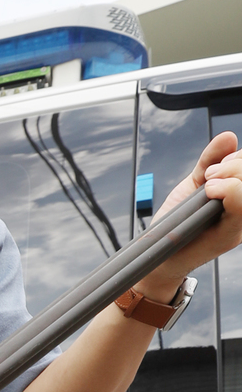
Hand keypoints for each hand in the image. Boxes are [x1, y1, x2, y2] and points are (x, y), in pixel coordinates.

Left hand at [136, 132, 241, 298]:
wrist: (158, 255)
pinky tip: (209, 190)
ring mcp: (240, 225)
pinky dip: (228, 191)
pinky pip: (241, 209)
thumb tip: (228, 137)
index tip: (215, 166)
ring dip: (231, 175)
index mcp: (240, 198)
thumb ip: (210, 161)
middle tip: (210, 175)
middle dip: (234, 164)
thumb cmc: (177, 222)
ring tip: (208, 183)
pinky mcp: (230, 236)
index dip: (239, 158)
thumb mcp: (194, 183)